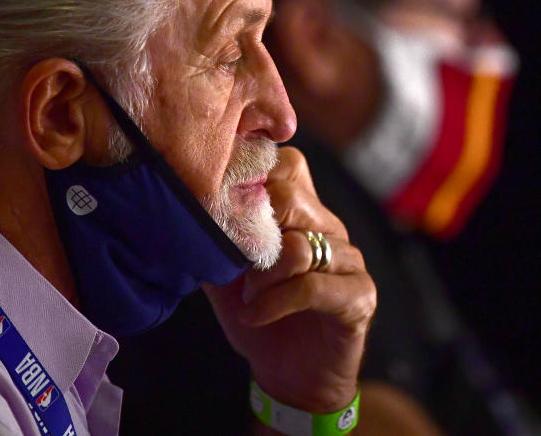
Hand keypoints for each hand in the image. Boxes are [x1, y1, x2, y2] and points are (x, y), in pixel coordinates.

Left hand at [203, 146, 375, 412]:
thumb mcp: (225, 272)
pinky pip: (313, 286)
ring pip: (300, 245)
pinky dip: (275, 302)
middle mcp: (330, 227)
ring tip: (248, 297)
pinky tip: (256, 315)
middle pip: (291, 196)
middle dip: (253, 229)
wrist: (291, 377)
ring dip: (262, 277)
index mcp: (303, 212)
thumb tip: (181, 204)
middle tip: (237, 263)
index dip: (253, 176)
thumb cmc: (259, 316)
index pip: (287, 163)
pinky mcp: (359, 295)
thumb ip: (213, 236)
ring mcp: (349, 260)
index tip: (223, 202)